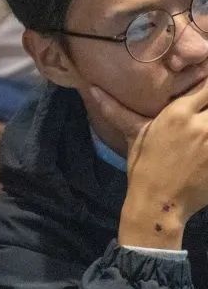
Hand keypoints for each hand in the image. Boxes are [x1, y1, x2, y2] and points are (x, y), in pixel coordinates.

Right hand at [89, 79, 207, 249]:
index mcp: (177, 114)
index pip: (207, 85)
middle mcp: (199, 124)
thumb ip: (117, 110)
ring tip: (204, 132)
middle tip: (204, 113)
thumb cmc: (144, 167)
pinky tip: (206, 151)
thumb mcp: (135, 135)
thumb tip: (92, 89)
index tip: (203, 92)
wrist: (158, 203)